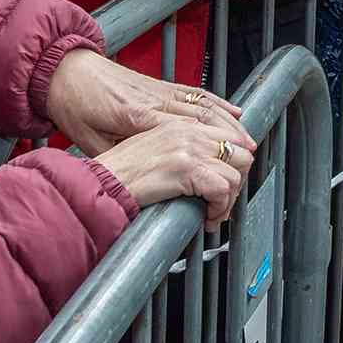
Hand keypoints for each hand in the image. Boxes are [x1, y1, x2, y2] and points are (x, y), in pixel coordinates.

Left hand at [44, 48, 250, 156]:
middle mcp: (156, 101)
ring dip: (230, 123)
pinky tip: (233, 110)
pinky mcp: (160, 83)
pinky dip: (218, 102)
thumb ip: (119, 156)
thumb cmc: (74, 105)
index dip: (208, 157)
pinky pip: (196, 92)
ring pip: (206, 105)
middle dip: (231, 140)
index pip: (185, 138)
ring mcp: (160, 90)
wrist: (65, 70)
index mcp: (138, 118)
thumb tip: (140, 177)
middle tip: (249, 160)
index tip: (225, 175)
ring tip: (249, 142)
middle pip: (204, 120)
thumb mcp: (90, 141)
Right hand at [92, 117, 255, 226]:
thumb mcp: (155, 146)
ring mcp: (190, 149)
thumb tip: (206, 167)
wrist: (102, 181)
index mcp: (183, 124)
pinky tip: (206, 218)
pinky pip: (222, 190)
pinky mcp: (186, 169)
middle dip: (237, 181)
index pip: (231, 136)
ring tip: (213, 213)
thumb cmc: (121, 171)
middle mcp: (190, 132)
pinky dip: (219, 208)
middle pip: (241, 152)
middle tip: (223, 201)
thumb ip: (182, 148)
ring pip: (235, 174)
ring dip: (228, 200)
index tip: (231, 181)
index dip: (236, 163)